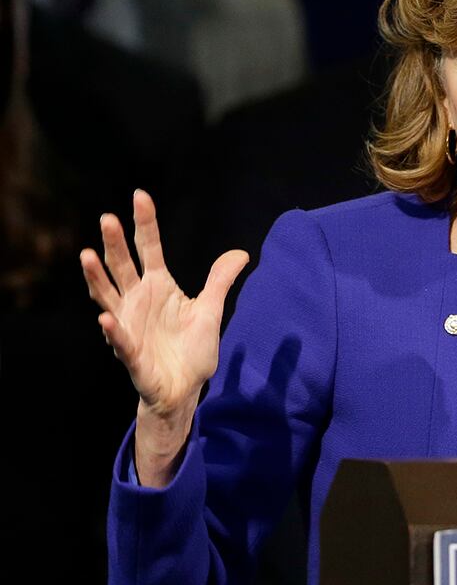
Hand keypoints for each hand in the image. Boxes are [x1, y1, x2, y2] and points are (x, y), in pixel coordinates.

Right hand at [80, 190, 247, 483]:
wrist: (185, 388)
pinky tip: (106, 319)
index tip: (141, 195)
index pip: (149, 249)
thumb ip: (219, 281)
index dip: (145, 224)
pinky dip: (113, 331)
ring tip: (87, 254)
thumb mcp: (210, 310)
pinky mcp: (132, 354)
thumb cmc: (192, 350)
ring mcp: (130, 325)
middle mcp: (138, 301)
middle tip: (108, 218)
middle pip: (123, 267)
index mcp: (159, 287)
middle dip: (115, 244)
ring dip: (97, 278)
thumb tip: (241, 252)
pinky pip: (121, 341)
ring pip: (108, 297)